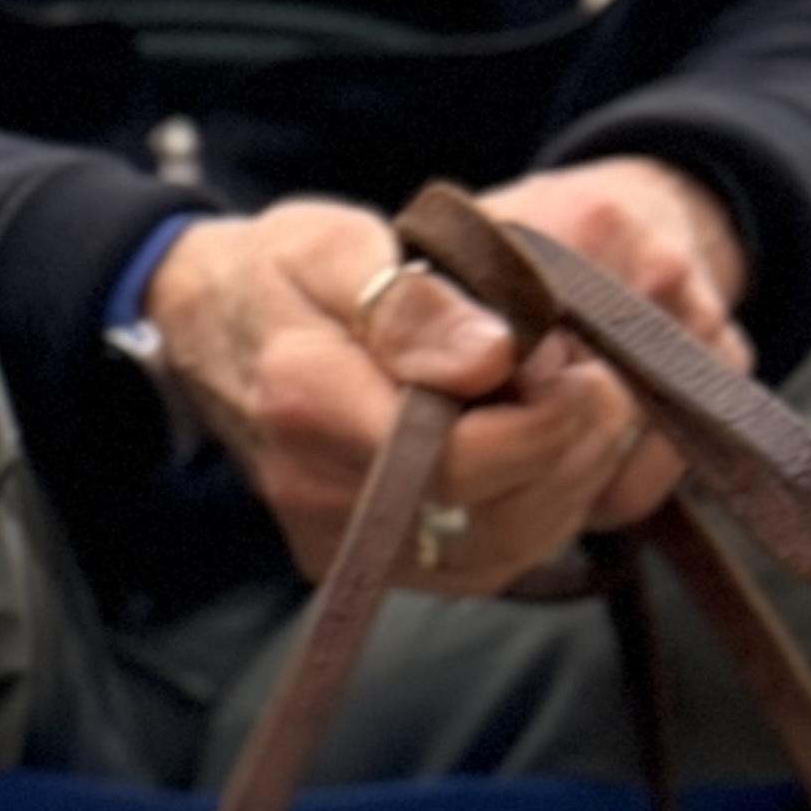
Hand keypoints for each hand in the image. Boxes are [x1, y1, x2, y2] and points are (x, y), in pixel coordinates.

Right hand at [138, 159, 749, 591]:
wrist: (208, 330)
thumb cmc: (276, 272)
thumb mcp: (334, 246)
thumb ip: (412, 303)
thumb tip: (496, 355)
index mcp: (309, 406)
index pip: (460, 458)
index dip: (547, 417)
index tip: (580, 357)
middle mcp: (320, 497)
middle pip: (493, 518)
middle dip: (574, 448)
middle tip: (602, 376)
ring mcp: (342, 545)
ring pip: (501, 555)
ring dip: (570, 485)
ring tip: (584, 409)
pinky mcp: (366, 563)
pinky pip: (482, 565)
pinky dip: (539, 513)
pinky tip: (550, 453)